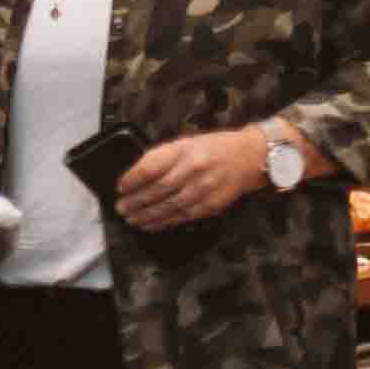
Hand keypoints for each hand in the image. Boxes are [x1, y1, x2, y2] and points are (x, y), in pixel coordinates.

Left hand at [112, 125, 273, 232]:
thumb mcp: (188, 143)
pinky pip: (183, 217)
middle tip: (121, 208)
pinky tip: (151, 225)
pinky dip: (164, 223)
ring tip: (131, 219)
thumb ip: (166, 157)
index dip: (134, 177)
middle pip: (159, 188)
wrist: (249, 157)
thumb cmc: (214, 147)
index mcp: (185, 148)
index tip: (120, 186)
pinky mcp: (211, 205)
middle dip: (137, 200)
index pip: (153, 164)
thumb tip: (137, 175)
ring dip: (147, 215)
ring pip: (169, 206)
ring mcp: (204, 188)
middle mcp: (194, 168)